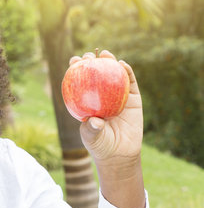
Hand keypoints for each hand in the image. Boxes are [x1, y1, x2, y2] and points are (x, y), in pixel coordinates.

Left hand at [68, 50, 145, 207]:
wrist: (120, 153)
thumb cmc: (101, 144)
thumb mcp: (92, 137)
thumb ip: (92, 129)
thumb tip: (94, 120)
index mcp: (87, 100)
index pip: (79, 81)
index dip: (75, 69)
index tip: (73, 61)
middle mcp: (101, 95)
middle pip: (96, 73)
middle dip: (91, 61)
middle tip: (89, 56)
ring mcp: (118, 95)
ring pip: (113, 74)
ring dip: (109, 61)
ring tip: (105, 54)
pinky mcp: (133, 98)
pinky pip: (130, 82)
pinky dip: (127, 72)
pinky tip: (122, 64)